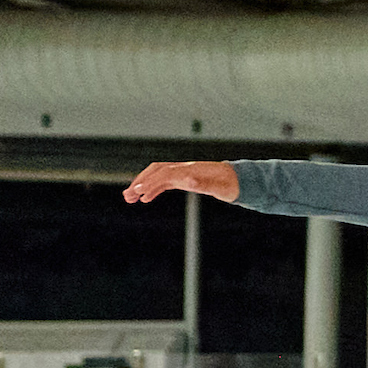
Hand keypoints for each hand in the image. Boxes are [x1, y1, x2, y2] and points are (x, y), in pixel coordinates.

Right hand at [122, 161, 238, 207]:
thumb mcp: (219, 187)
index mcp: (190, 170)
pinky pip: (165, 182)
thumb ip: (204, 183)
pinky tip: (145, 198)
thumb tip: (187, 179)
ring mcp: (183, 173)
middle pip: (156, 172)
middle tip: (127, 196)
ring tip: (128, 198)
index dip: (150, 182)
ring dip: (142, 186)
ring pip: (157, 176)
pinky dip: (153, 188)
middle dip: (140, 182)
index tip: (137, 192)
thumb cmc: (231, 184)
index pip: (165, 174)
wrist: (241, 180)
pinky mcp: (185, 178)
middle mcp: (184, 169)